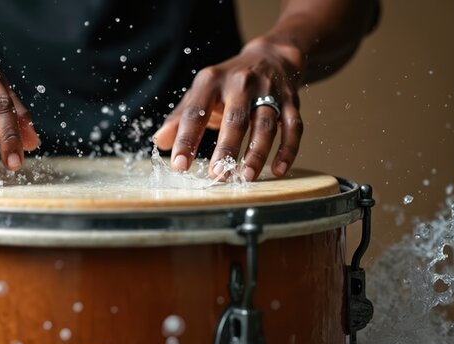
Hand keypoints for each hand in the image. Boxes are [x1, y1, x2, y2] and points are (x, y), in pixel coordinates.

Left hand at [153, 39, 304, 180]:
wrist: (270, 56)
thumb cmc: (227, 84)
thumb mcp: (200, 93)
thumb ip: (180, 118)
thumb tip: (159, 142)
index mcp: (211, 81)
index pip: (195, 112)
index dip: (185, 139)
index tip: (179, 165)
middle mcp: (240, 84)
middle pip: (235, 119)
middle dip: (226, 148)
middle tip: (218, 174)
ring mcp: (269, 92)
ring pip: (265, 125)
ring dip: (256, 153)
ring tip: (246, 177)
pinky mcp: (291, 102)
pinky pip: (293, 127)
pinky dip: (288, 149)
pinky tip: (279, 169)